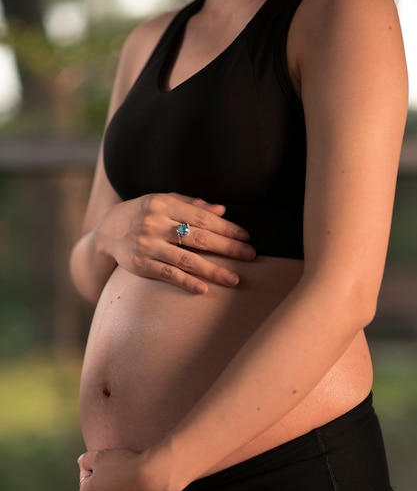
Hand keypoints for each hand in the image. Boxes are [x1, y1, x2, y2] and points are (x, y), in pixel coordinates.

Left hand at [78, 449, 175, 490]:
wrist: (154, 477)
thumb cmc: (125, 466)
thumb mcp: (100, 456)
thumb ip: (86, 460)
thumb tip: (82, 462)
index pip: (86, 478)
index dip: (94, 466)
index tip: (105, 460)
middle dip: (108, 482)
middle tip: (120, 468)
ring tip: (134, 477)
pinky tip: (145, 487)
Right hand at [98, 193, 255, 293]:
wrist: (108, 231)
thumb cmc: (143, 214)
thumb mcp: (162, 201)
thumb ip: (191, 204)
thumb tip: (221, 211)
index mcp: (163, 204)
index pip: (201, 217)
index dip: (226, 228)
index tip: (245, 236)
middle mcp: (155, 224)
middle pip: (198, 238)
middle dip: (227, 247)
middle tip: (249, 255)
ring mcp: (148, 246)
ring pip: (187, 260)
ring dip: (213, 270)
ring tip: (234, 278)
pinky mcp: (142, 265)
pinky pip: (169, 275)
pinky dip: (187, 282)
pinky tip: (204, 289)